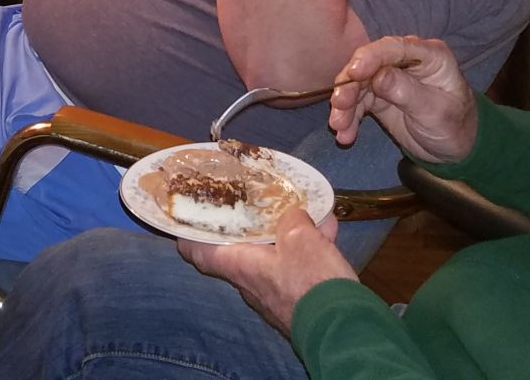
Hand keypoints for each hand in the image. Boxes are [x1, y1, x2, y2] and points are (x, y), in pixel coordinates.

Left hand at [178, 210, 353, 333]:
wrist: (343, 329)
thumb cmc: (311, 282)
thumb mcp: (301, 238)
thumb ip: (291, 220)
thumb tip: (291, 214)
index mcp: (240, 266)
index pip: (199, 252)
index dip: (189, 234)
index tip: (187, 216)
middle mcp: (250, 283)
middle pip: (240, 249)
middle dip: (253, 226)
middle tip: (257, 201)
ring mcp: (274, 295)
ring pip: (275, 256)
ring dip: (290, 234)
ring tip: (310, 213)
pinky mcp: (297, 301)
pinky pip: (297, 269)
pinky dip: (309, 250)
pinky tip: (329, 231)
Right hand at [329, 36, 478, 164]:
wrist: (456, 149)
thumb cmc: (455, 126)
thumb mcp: (435, 111)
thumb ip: (406, 92)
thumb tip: (377, 76)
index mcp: (428, 55)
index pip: (394, 48)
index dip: (370, 57)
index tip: (353, 73)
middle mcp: (405, 61)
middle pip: (369, 64)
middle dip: (350, 85)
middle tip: (338, 106)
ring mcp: (389, 78)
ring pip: (358, 84)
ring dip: (345, 105)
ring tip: (338, 126)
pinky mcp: (379, 96)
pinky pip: (358, 103)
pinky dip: (349, 117)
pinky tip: (345, 135)